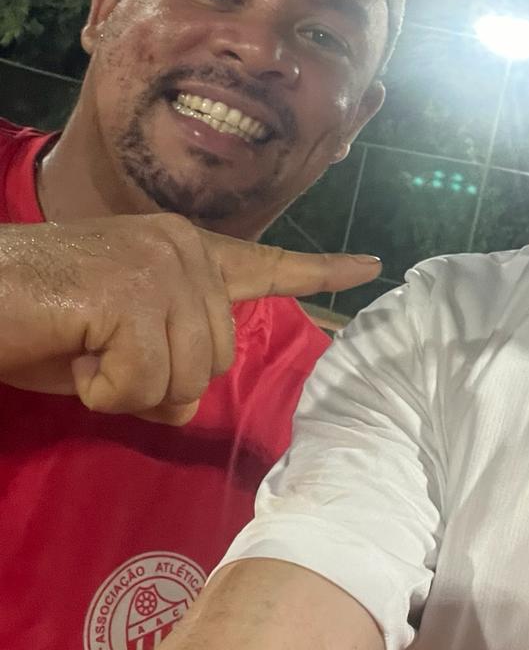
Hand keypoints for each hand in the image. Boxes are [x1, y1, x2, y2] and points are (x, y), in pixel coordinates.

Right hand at [0, 213, 379, 422]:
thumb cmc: (37, 315)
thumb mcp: (117, 344)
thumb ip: (168, 359)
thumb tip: (188, 401)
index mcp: (183, 250)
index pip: (263, 265)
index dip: (317, 273)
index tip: (371, 267)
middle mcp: (182, 247)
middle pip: (216, 358)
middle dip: (158, 381)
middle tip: (98, 357)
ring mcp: (161, 266)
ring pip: (185, 376)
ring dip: (127, 388)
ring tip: (83, 350)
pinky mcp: (133, 294)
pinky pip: (145, 382)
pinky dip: (104, 390)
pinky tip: (75, 353)